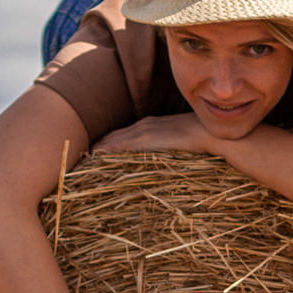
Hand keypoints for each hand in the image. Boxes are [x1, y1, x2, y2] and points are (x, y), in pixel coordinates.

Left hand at [92, 112, 221, 155]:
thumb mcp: (182, 147)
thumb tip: (165, 167)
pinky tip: (96, 156)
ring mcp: (146, 130)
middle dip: (96, 146)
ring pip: (114, 139)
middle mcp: (145, 126)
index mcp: (151, 127)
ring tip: (81, 158)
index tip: (91, 154)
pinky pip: (123, 144)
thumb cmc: (203, 143)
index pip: (122, 136)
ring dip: (98, 149)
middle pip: (113, 136)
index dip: (106, 145)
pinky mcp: (149, 137)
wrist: (216, 135)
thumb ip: (170, 154)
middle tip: (77, 157)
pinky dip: (108, 150)